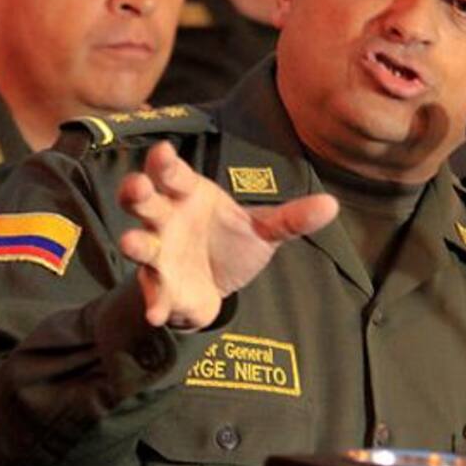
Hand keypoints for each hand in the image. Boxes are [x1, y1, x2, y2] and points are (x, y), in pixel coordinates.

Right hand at [117, 141, 337, 329]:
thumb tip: (332, 205)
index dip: (166, 162)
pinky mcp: (160, 286)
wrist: (215, 286)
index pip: (174, 173)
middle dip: (137, 191)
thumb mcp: (262, 230)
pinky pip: (153, 293)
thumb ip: (291, 218)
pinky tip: (158, 313)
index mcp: (188, 194)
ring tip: (133, 243)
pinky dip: (154, 302)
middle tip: (138, 185)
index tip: (164, 151)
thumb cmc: (230, 242)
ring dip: (134, 243)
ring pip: (139, 243)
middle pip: (144, 200)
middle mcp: (166, 219)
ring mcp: (159, 252)